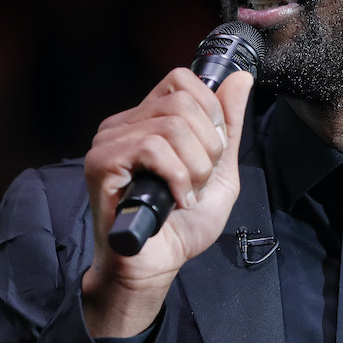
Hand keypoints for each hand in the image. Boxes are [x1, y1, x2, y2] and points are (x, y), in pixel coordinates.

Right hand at [80, 67, 253, 336]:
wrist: (157, 265)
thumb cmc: (182, 224)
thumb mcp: (220, 169)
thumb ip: (229, 126)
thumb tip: (241, 77)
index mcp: (149, 120)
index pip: (182, 80)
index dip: (210, 111)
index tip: (213, 152)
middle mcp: (125, 124)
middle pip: (183, 100)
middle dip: (208, 146)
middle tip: (200, 180)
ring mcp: (109, 141)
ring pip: (172, 125)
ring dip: (195, 167)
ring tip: (187, 194)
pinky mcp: (101, 162)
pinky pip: (153, 148)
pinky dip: (177, 177)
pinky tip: (176, 200)